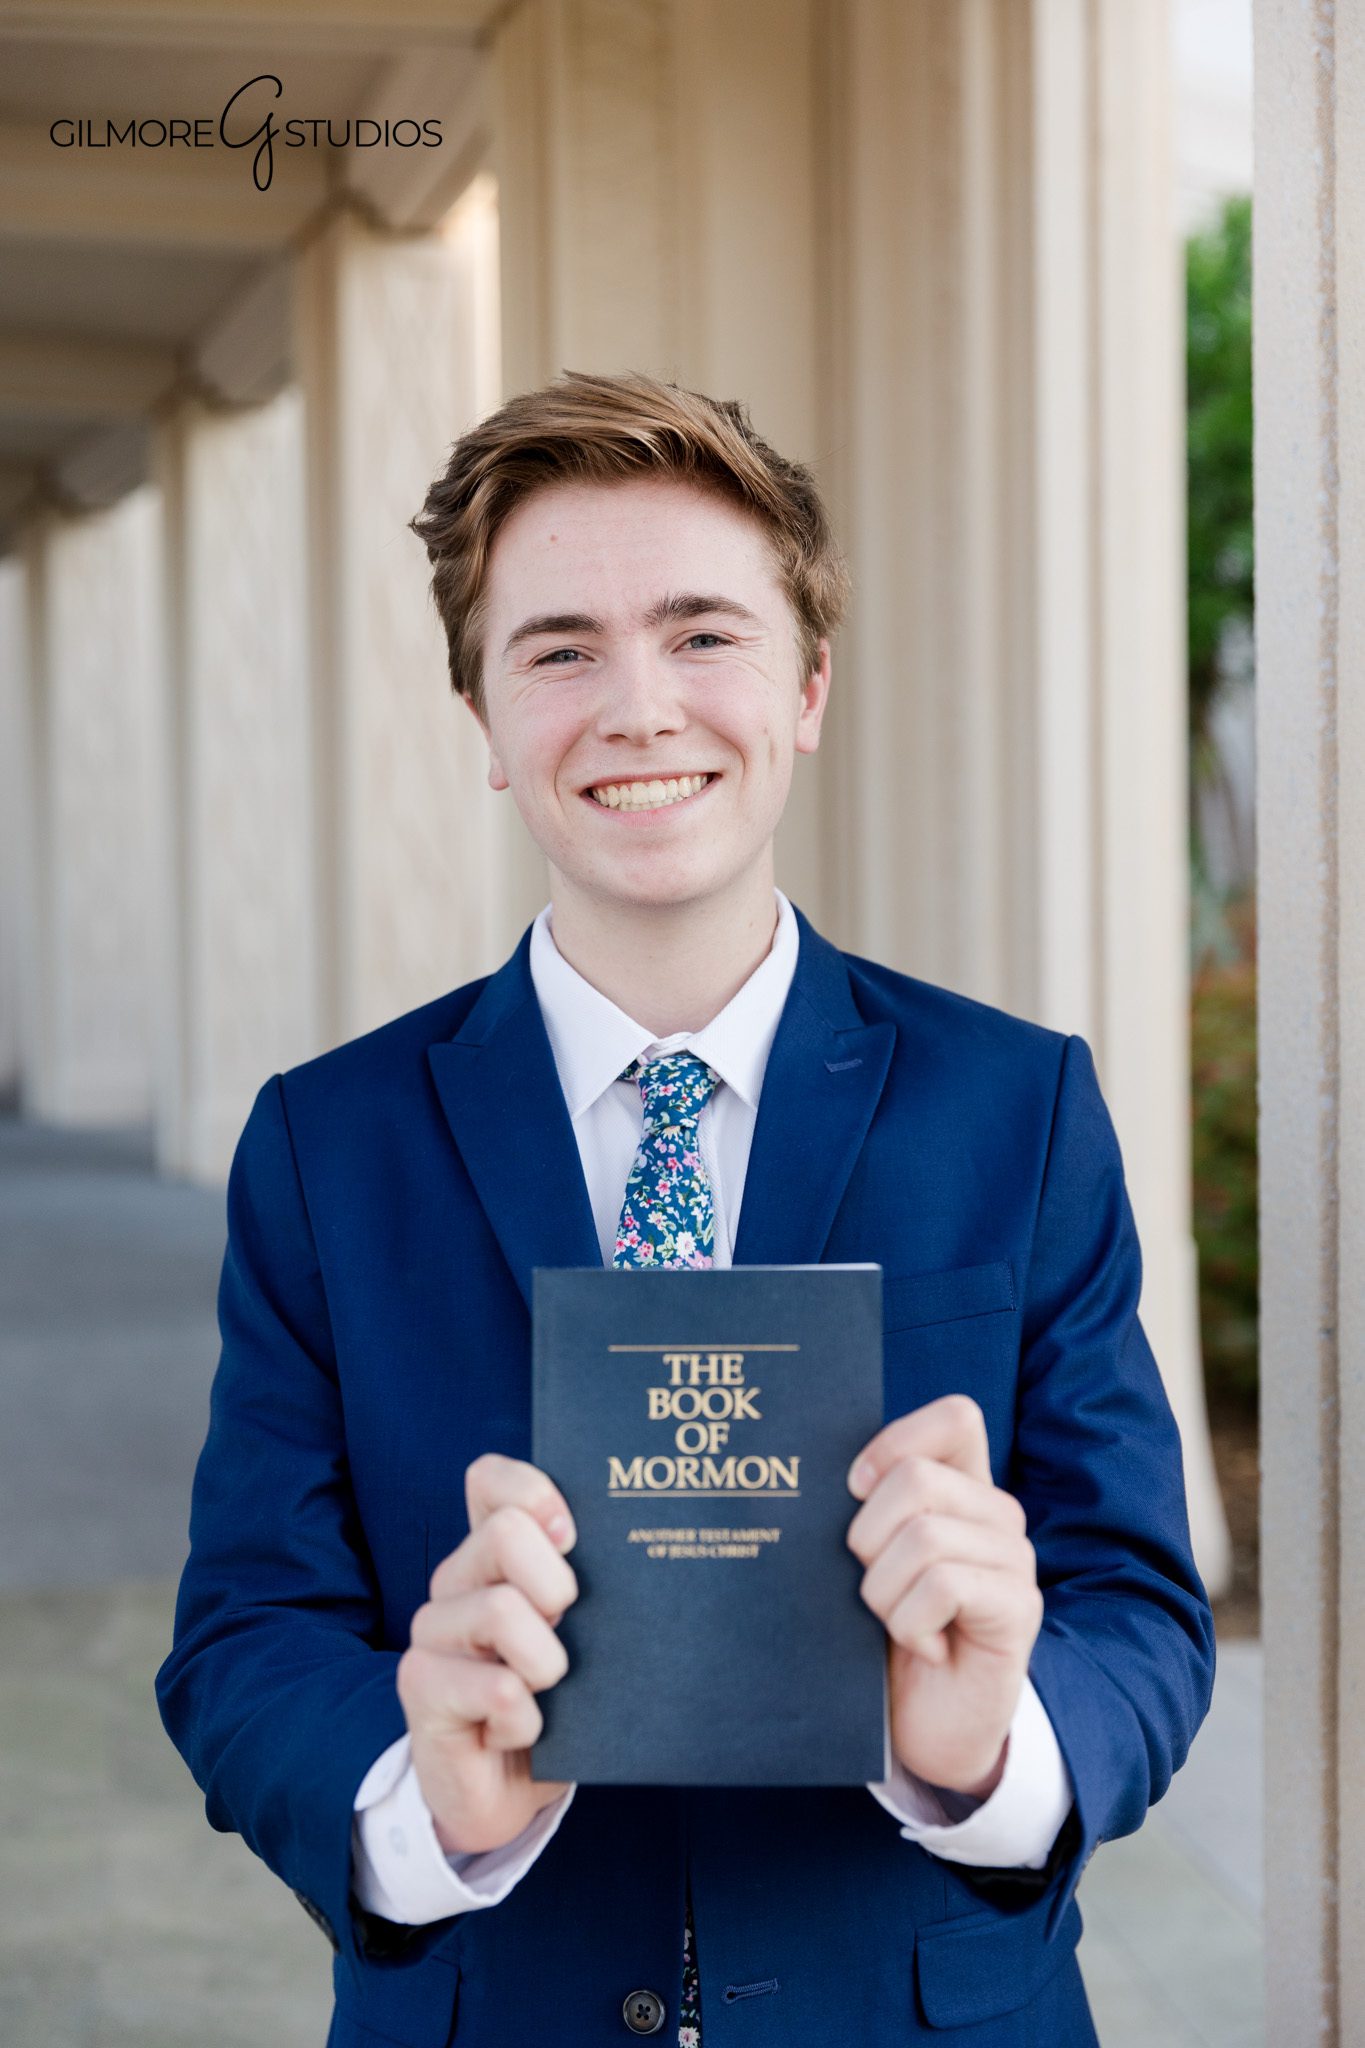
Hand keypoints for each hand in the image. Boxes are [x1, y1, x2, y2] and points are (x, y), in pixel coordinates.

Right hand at [397, 1452, 577, 1856]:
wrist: (505, 1792)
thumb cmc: (556, 1702)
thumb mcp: (581, 1635)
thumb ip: (594, 1586)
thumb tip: (650, 1548)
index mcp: (492, 1554)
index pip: (489, 1479)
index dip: (533, 1490)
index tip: (572, 1536)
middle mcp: (455, 1581)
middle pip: (506, 1532)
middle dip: (558, 1585)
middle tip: (566, 1631)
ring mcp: (431, 1631)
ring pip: (502, 1609)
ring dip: (547, 1662)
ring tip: (546, 1690)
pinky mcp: (420, 1686)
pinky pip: (496, 1688)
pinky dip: (527, 1718)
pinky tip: (520, 1731)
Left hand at [846, 1394, 1041, 1798]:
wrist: (923, 1724)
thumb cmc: (884, 1634)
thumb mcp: (868, 1559)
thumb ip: (861, 1509)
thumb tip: (798, 1469)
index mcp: (963, 1488)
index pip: (956, 1417)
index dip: (896, 1440)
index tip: (855, 1488)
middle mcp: (998, 1514)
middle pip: (916, 1478)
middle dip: (867, 1538)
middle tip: (875, 1586)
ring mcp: (1014, 1559)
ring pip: (923, 1537)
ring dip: (885, 1592)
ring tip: (898, 1624)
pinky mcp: (1018, 1607)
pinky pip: (941, 1586)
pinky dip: (910, 1623)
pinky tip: (923, 1645)